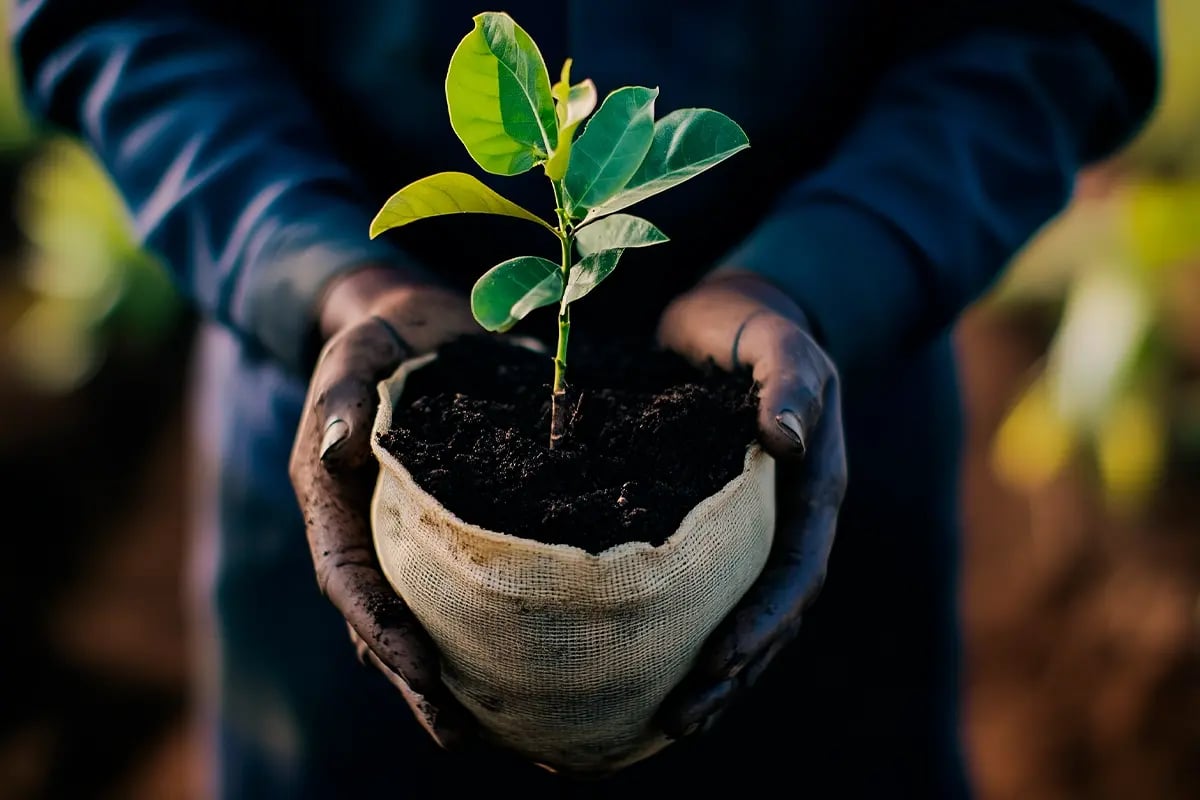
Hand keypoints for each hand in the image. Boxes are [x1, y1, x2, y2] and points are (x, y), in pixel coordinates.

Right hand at [288, 264, 479, 748]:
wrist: (413, 328)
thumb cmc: (381, 340)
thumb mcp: (355, 353)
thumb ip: (340, 395)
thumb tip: (336, 447)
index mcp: (331, 498)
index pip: (349, 579)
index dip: (382, 631)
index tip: (422, 677)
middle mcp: (365, 530)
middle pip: (381, 622)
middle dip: (416, 683)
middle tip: (459, 735)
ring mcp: (404, 536)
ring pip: (419, 618)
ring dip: (449, 676)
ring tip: (494, 729)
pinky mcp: (446, 529)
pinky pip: (458, 589)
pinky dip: (480, 633)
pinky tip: (523, 667)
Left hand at [654, 269, 846, 738]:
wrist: (731, 316)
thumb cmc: (754, 326)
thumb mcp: (778, 339)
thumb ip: (791, 380)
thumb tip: (784, 438)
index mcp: (813, 489)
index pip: (796, 571)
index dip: (764, 620)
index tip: (721, 659)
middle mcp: (787, 521)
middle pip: (772, 615)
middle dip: (733, 672)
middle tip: (681, 720)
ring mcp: (752, 529)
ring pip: (739, 616)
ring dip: (713, 674)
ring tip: (667, 724)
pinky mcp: (712, 528)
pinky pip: (706, 593)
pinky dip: (684, 636)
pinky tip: (645, 670)